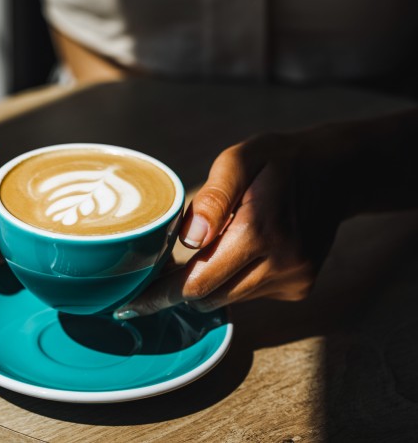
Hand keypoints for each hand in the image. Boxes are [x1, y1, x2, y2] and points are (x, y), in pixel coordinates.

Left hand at [116, 130, 346, 317]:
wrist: (335, 171)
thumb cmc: (276, 161)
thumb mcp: (238, 160)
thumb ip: (213, 198)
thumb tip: (189, 240)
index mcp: (259, 231)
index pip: (199, 282)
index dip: (161, 295)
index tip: (131, 305)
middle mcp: (280, 262)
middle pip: (210, 296)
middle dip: (180, 288)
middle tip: (159, 270)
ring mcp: (294, 278)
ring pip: (229, 298)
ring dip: (210, 281)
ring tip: (210, 247)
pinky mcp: (300, 286)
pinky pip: (251, 294)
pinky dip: (235, 279)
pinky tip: (241, 250)